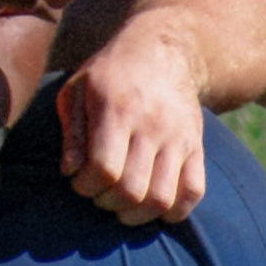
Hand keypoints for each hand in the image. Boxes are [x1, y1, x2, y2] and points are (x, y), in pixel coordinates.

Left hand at [55, 29, 205, 223]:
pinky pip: (193, 193)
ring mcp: (177, 137)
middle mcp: (151, 125)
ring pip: (161, 198)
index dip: (86, 186)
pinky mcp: (195, 146)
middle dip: (107, 202)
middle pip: (131, 190)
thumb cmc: (109, 73)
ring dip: (136, 214)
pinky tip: (151, 204)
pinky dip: (172, 211)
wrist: (162, 50)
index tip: (79, 180)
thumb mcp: (78, 89)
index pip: (104, 169)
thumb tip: (70, 172)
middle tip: (98, 192)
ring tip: (121, 204)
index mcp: (116, 109)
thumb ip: (72, 132)